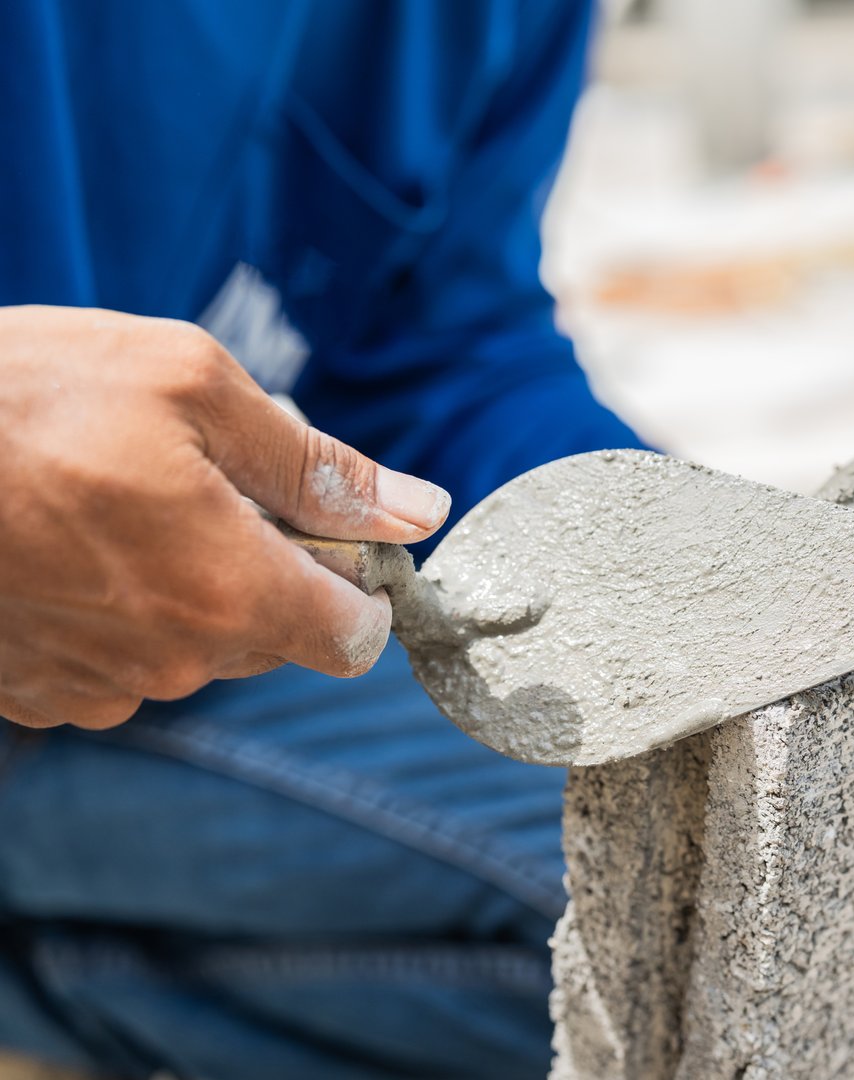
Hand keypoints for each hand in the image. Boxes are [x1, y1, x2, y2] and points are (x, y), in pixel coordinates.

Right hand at [0, 305, 449, 729]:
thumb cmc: (25, 396)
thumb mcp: (195, 388)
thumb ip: (322, 466)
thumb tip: (419, 512)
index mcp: (229, 596)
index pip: (354, 638)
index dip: (356, 581)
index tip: (327, 528)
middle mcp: (170, 664)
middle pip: (275, 636)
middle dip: (267, 565)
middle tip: (204, 481)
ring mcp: (94, 687)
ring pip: (194, 645)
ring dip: (188, 581)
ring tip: (119, 497)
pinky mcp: (32, 689)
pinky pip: (117, 658)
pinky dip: (117, 606)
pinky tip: (67, 538)